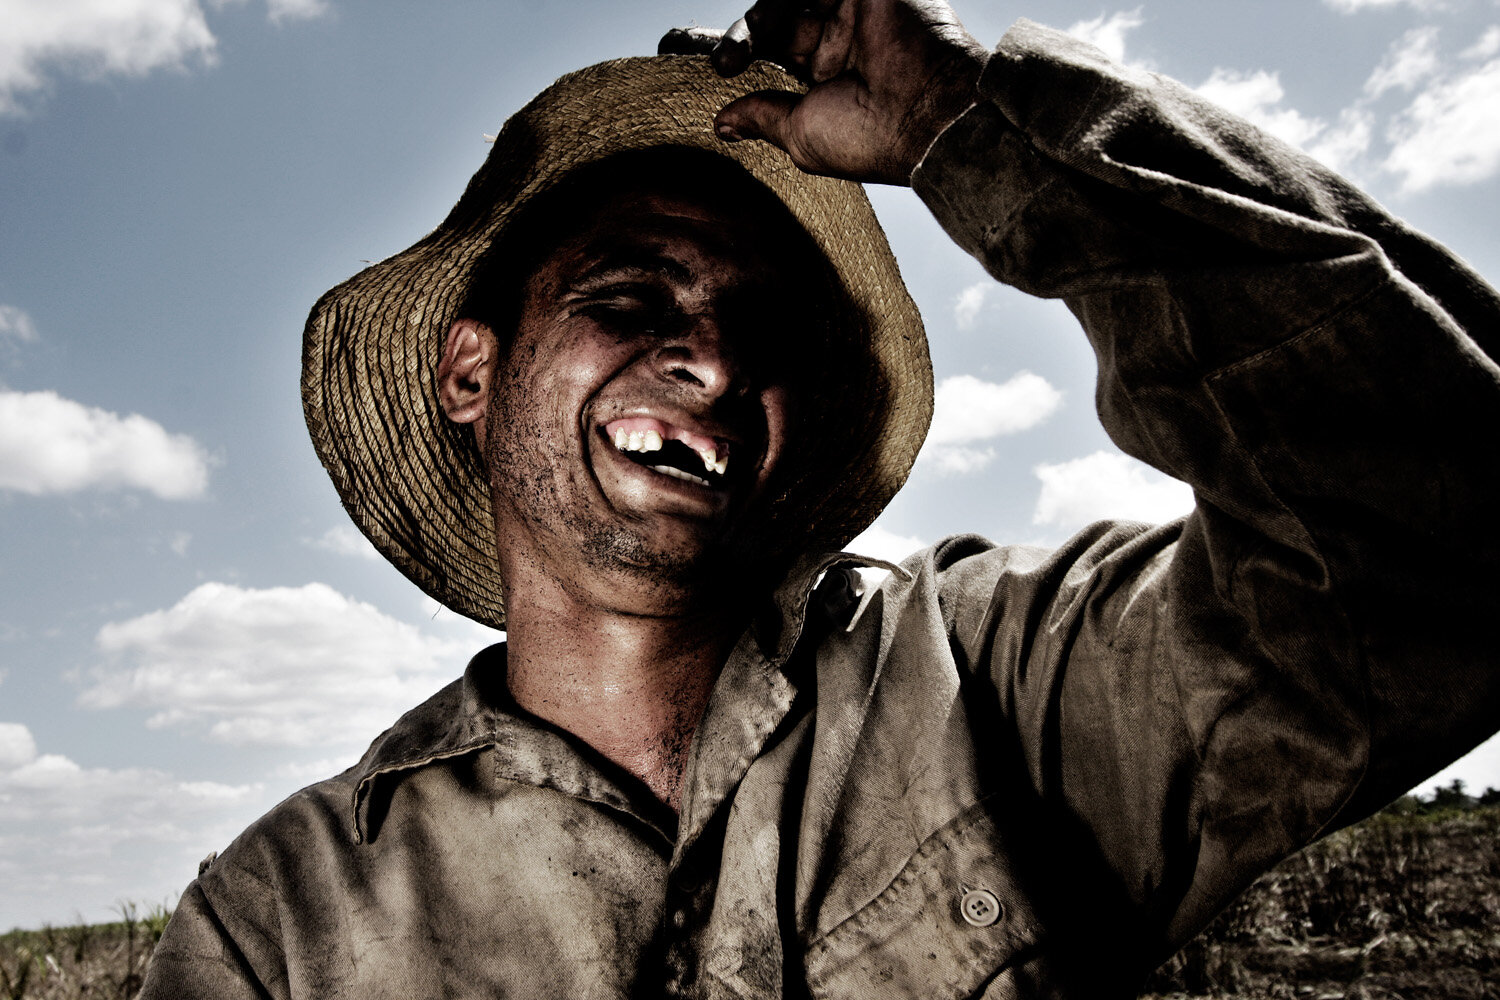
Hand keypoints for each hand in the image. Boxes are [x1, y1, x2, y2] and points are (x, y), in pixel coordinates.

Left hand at [662, 0, 986, 184]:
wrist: (926, 116)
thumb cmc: (870, 139)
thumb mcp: (800, 134)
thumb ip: (761, 118)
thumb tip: (722, 124)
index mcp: (827, 82)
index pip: (770, 59)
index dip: (730, 55)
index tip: (683, 59)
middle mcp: (838, 43)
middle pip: (771, 25)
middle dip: (730, 38)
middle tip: (682, 49)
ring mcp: (850, 12)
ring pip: (783, 3)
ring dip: (749, 28)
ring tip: (730, 59)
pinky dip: (773, 3)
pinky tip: (752, 33)